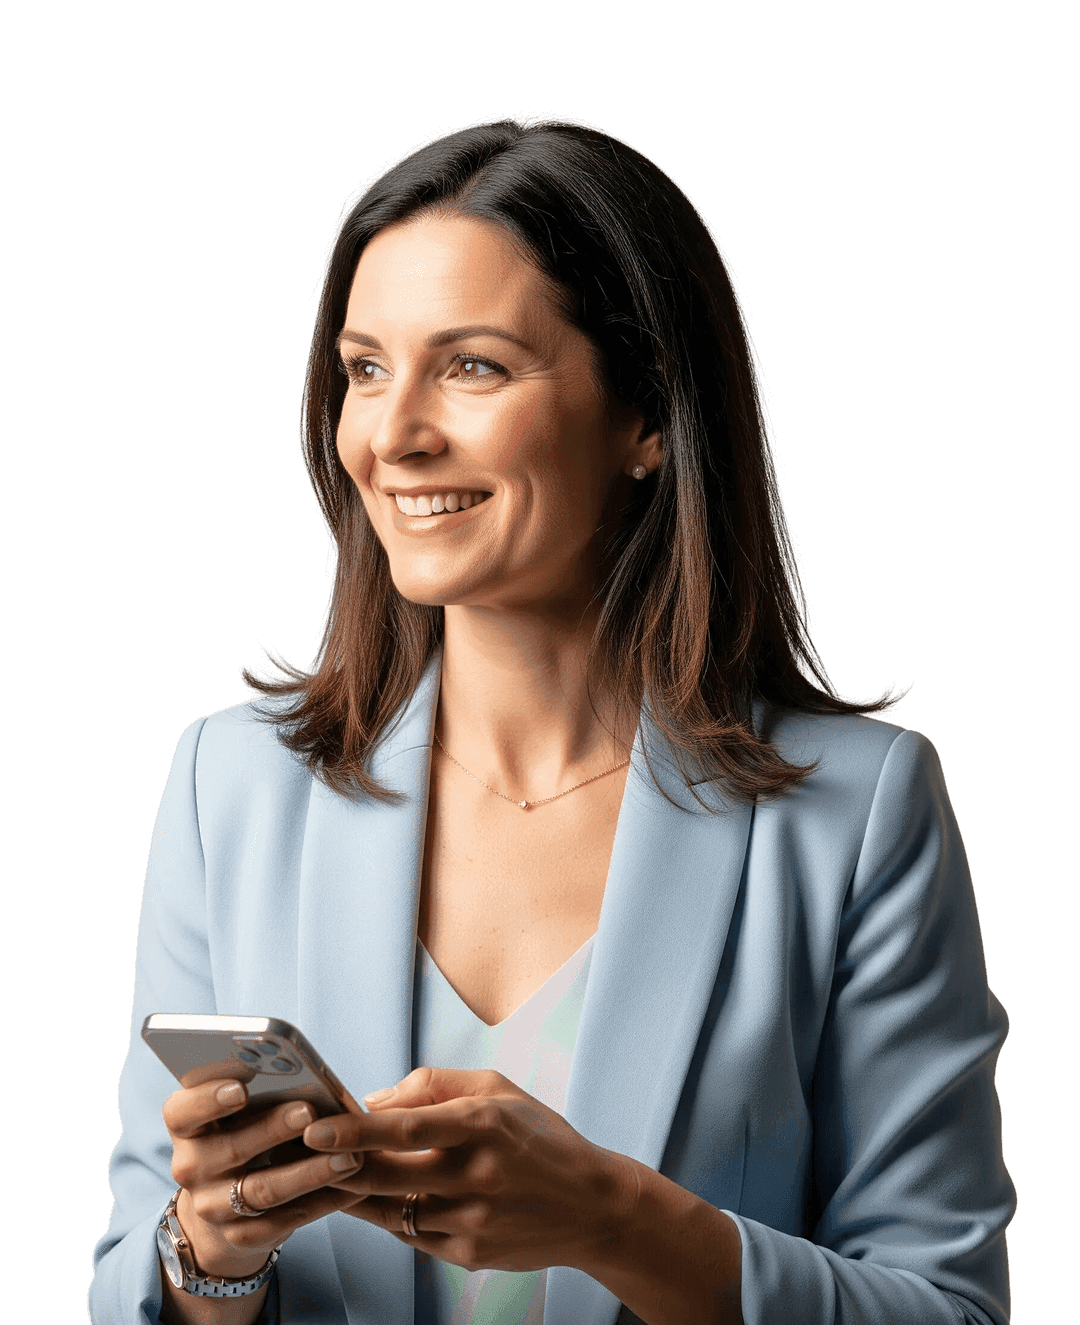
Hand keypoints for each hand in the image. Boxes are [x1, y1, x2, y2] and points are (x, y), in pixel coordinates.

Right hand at [162, 1078, 365, 1278]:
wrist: (226, 1204)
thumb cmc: (243, 1132)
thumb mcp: (239, 1110)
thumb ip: (260, 1089)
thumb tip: (303, 1071)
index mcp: (186, 1126)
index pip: (181, 1111)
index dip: (208, 1099)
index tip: (242, 1088)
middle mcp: (191, 1167)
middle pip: (230, 1148)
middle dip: (273, 1129)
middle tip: (308, 1111)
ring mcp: (212, 1206)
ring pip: (263, 1189)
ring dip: (309, 1172)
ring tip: (348, 1155)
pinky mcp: (241, 1235)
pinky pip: (285, 1221)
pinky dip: (324, 1202)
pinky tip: (355, 1187)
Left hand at [303, 1067, 634, 1273]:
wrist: (592, 1205)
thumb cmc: (540, 1138)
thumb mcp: (497, 1089)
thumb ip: (434, 1085)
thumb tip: (373, 1099)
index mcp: (483, 1124)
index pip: (405, 1127)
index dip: (355, 1129)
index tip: (315, 1127)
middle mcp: (476, 1175)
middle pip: (386, 1174)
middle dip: (338, 1165)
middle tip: (306, 1152)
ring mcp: (471, 1220)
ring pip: (390, 1209)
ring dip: (356, 1193)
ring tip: (334, 1174)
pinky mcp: (468, 1253)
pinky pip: (411, 1233)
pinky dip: (391, 1214)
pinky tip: (384, 1197)